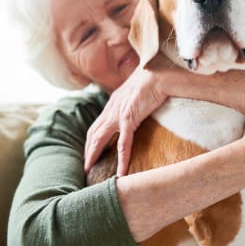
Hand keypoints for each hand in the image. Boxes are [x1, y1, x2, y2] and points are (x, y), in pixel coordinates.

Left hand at [84, 53, 173, 175]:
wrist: (158, 74)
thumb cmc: (152, 79)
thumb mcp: (138, 90)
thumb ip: (133, 99)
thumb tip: (138, 104)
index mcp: (113, 103)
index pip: (97, 124)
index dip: (91, 139)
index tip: (90, 151)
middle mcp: (111, 109)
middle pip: (93, 133)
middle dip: (87, 150)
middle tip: (85, 166)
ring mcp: (118, 114)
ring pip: (99, 139)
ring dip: (93, 155)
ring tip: (89, 170)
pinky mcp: (129, 119)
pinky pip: (123, 144)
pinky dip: (121, 159)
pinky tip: (121, 171)